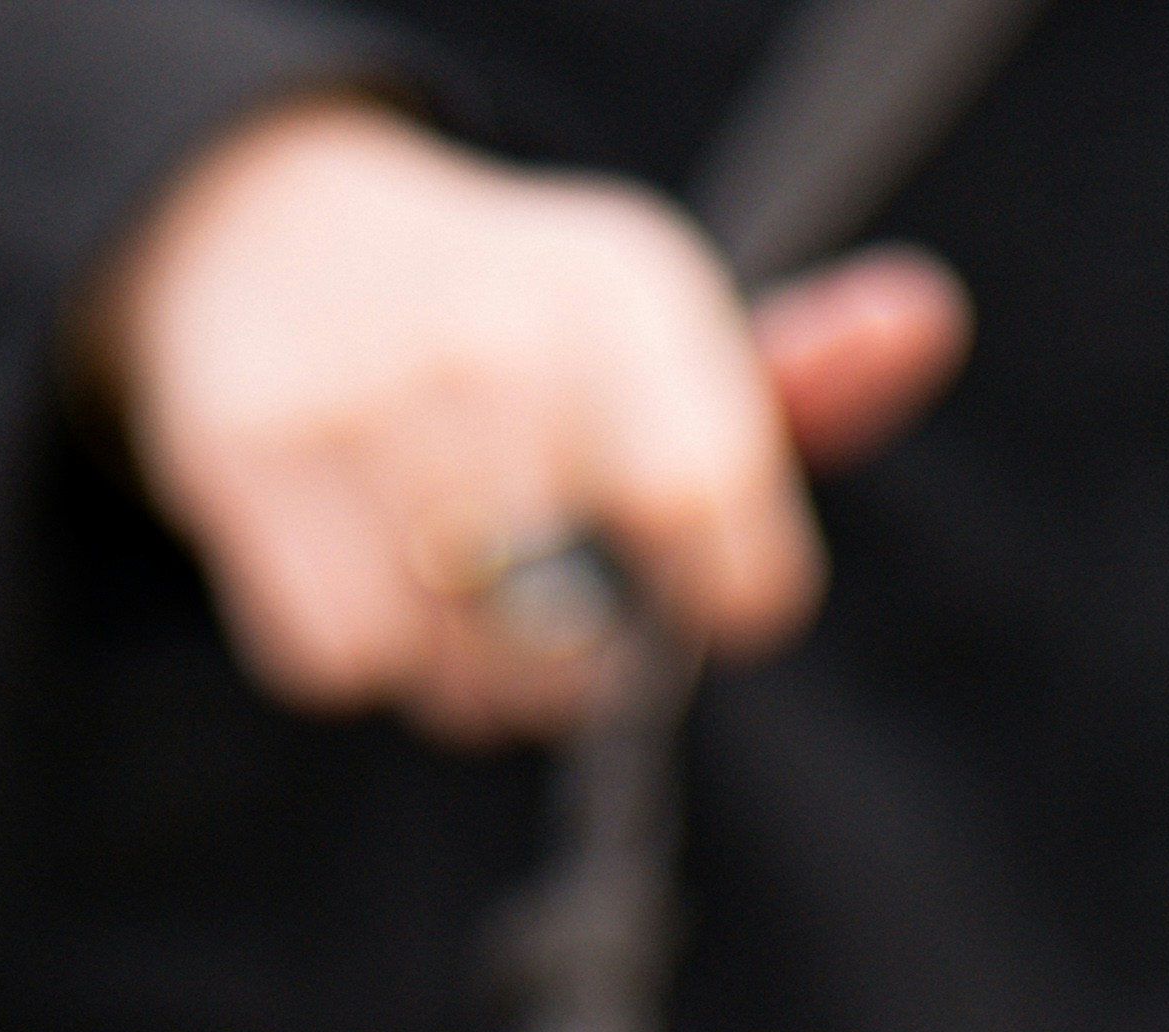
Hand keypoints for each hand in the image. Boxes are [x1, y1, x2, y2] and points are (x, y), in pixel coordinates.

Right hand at [86, 95, 970, 741]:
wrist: (273, 225)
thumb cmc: (513, 323)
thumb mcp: (659, 330)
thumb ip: (802, 380)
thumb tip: (922, 322)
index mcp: (618, 298)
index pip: (708, 522)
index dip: (720, 592)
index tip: (702, 577)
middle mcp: (493, 340)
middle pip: (579, 646)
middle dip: (573, 661)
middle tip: (546, 585)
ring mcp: (363, 400)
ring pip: (456, 670)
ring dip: (459, 668)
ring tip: (447, 572)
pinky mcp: (246, 458)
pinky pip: (340, 661)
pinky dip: (351, 645)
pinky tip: (361, 559)